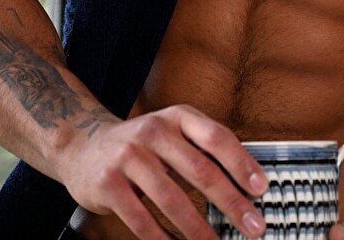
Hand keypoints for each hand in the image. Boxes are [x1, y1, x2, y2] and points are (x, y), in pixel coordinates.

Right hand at [62, 105, 267, 239]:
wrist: (83, 145)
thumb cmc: (140, 144)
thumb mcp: (171, 131)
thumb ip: (202, 148)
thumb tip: (244, 181)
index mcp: (177, 116)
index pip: (217, 137)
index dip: (242, 163)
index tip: (261, 188)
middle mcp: (154, 131)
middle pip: (200, 170)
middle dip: (230, 202)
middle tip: (252, 225)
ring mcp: (129, 157)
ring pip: (172, 199)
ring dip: (199, 229)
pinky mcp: (108, 184)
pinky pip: (141, 220)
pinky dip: (163, 239)